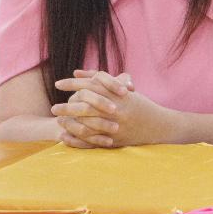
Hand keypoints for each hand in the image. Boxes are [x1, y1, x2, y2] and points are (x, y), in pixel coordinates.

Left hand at [51, 70, 170, 147]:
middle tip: (52, 108)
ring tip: (58, 121)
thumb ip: (100, 79)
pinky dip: (77, 140)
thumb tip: (76, 72)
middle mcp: (116, 109)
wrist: (159, 126)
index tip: (57, 84)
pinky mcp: (116, 140)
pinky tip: (66, 137)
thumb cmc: (139, 104)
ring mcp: (116, 126)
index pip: (90, 86)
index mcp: (117, 94)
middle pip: (85, 106)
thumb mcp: (123, 88)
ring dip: (70, 124)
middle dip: (66, 107)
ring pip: (87, 125)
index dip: (72, 84)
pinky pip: (92, 141)